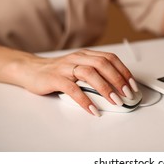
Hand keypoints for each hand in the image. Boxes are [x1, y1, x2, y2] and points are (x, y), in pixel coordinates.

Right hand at [21, 49, 138, 116]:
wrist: (31, 70)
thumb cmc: (58, 71)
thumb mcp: (79, 68)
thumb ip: (95, 73)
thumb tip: (118, 87)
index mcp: (86, 54)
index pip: (110, 58)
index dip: (123, 71)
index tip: (133, 84)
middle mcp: (78, 58)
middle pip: (103, 64)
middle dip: (118, 79)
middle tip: (127, 93)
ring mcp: (66, 67)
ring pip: (90, 74)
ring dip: (105, 88)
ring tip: (115, 101)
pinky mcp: (55, 78)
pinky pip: (73, 89)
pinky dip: (85, 100)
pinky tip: (93, 109)